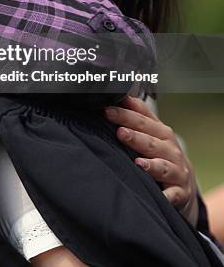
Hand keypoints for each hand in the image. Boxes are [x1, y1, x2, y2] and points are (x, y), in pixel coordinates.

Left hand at [104, 95, 198, 226]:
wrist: (184, 182)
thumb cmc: (161, 152)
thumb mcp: (152, 132)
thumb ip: (137, 114)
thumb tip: (117, 96)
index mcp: (161, 132)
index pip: (142, 119)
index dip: (125, 114)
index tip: (107, 110)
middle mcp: (170, 149)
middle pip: (151, 140)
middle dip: (135, 136)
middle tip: (119, 132)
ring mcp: (176, 170)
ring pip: (162, 166)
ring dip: (151, 165)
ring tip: (137, 163)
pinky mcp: (179, 192)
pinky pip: (172, 194)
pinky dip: (166, 195)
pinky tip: (158, 195)